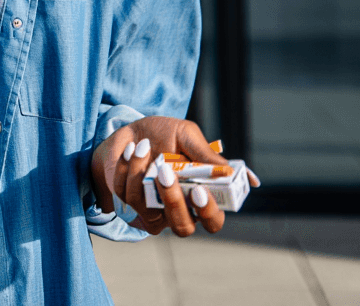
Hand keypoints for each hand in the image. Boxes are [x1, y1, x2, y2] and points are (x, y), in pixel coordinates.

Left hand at [91, 116, 226, 236]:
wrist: (129, 133)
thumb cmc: (163, 135)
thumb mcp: (186, 136)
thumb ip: (206, 155)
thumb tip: (232, 171)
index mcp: (201, 196)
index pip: (213, 221)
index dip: (209, 212)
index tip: (199, 191)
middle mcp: (179, 210)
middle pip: (183, 227)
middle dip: (174, 202)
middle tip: (165, 173)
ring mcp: (153, 211)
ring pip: (150, 212)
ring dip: (142, 174)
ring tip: (143, 146)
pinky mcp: (130, 205)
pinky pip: (127, 196)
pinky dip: (128, 169)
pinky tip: (131, 151)